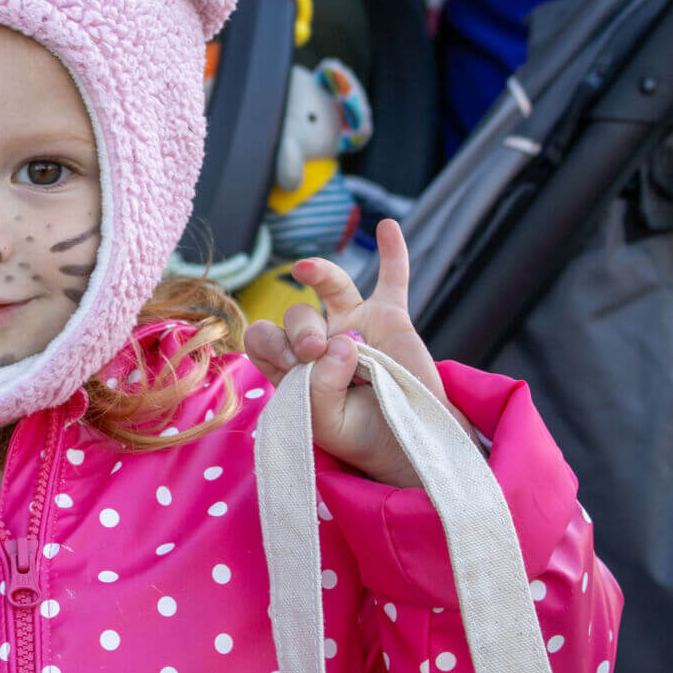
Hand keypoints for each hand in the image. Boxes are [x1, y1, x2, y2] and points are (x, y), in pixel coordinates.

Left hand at [243, 220, 471, 487]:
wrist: (408, 446)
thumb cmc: (360, 436)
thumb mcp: (323, 423)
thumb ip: (317, 387)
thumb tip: (342, 342)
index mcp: (292, 367)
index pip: (263, 338)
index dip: (269, 343)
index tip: (290, 366)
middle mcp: (320, 340)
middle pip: (295, 314)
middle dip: (299, 330)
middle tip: (316, 353)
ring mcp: (356, 325)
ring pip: (331, 285)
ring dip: (317, 274)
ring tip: (306, 270)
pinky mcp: (392, 321)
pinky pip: (393, 279)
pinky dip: (392, 253)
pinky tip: (386, 226)